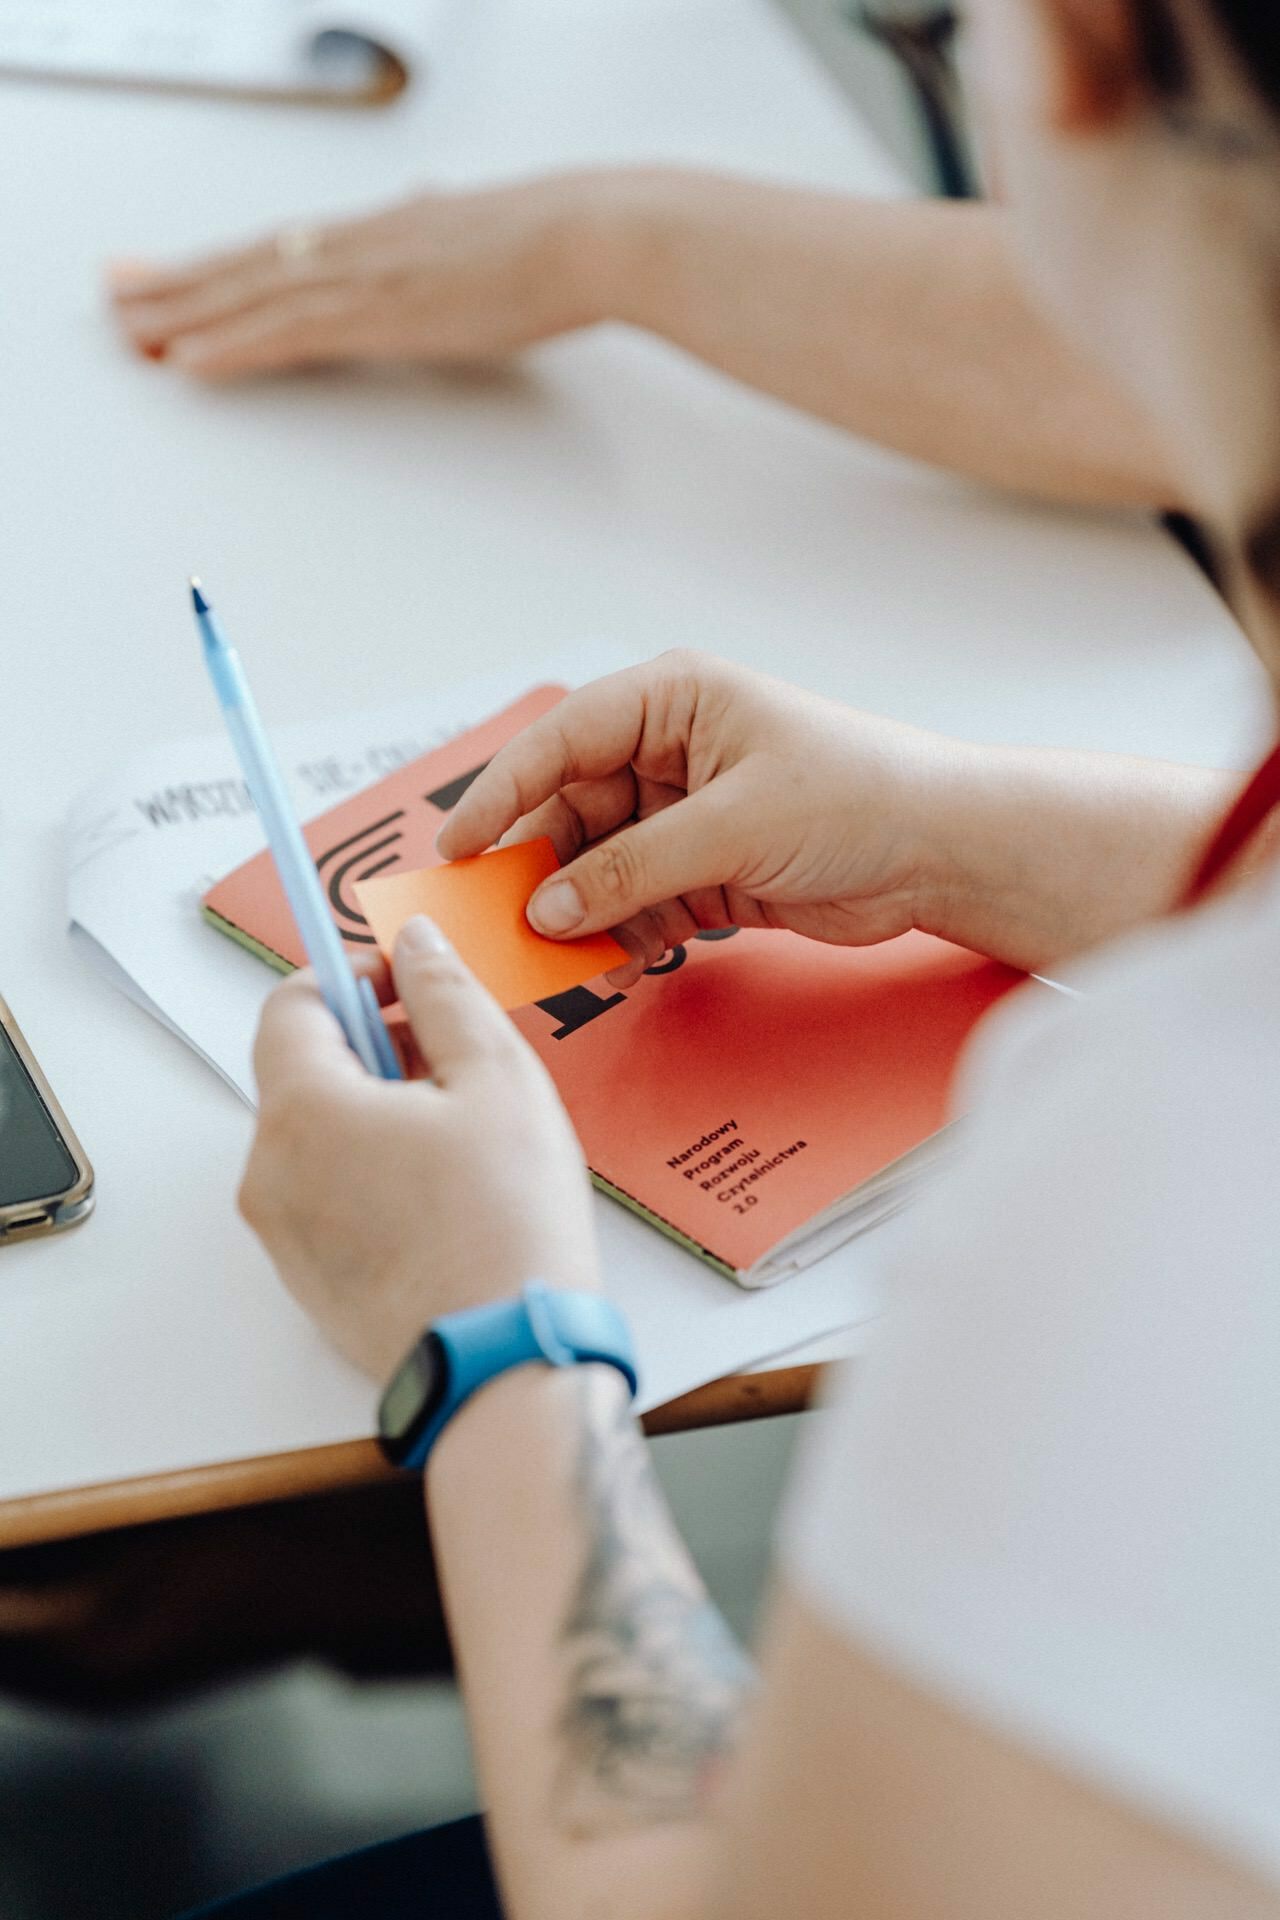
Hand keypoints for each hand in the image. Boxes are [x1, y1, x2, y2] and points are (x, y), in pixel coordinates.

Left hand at [106, 172, 620, 380]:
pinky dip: (230, 347)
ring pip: (247, 297)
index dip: (221, 263)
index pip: (281, 247)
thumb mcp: (488, 227)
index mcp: (384, 229)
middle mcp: (358, 244)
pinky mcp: (378, 314)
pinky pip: (283, 334)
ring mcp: (364, 276)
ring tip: (129, 333)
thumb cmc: (559, 238)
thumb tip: (437, 203)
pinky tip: (188, 361)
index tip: (175, 271)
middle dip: (175, 282)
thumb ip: (449, 225)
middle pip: (246, 266)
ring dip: (182, 316)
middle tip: (118, 295)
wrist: (593, 234)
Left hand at [239, 921, 599, 1381]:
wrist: (506, 1363)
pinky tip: (448, 1195)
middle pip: (303, 1072)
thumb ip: (445, 993)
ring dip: (377, 1113)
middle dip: (374, 1048)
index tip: (406, 981)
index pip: (290, 1004)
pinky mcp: (310, 1283)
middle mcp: (270, 1173)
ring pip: (318, 1138)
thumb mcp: (496, 1077)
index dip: (350, 977)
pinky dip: (374, 1175)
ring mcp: (285, 1236)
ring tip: (463, 1136)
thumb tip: (414, 944)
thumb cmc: (507, 1225)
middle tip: (453, 1061)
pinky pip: (328, 1199)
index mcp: (303, 1110)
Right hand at [437, 650, 962, 988]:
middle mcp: (671, 752)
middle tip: (505, 925)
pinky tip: (618, 966)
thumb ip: (632, 868)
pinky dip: (624, 937)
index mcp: (673, 702)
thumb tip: (547, 907)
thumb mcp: (734, 825)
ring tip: (567, 960)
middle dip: (543, 871)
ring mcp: (687, 815)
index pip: (562, 741)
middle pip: (572, 811)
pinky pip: (638, 905)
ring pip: (601, 867)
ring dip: (583, 914)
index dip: (503, 793)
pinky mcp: (706, 872)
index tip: (461, 848)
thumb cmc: (859, 796)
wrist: (943, 851)